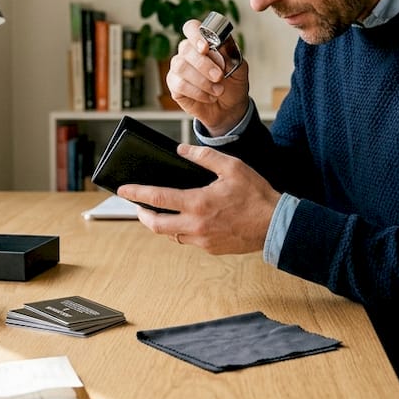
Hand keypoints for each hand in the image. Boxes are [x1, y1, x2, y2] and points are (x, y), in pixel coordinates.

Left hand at [121, 144, 279, 254]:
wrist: (275, 225)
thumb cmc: (256, 195)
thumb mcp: (232, 167)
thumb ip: (205, 156)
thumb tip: (183, 149)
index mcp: (197, 203)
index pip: (157, 198)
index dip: (137, 194)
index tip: (123, 190)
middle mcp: (196, 226)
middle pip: (156, 225)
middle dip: (142, 215)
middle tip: (138, 207)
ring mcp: (202, 240)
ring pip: (171, 235)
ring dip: (162, 224)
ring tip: (161, 212)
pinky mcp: (211, 249)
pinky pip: (189, 241)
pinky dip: (182, 231)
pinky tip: (187, 220)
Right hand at [167, 19, 249, 134]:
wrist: (230, 108)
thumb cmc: (233, 84)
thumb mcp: (239, 68)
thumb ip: (231, 53)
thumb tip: (222, 40)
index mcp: (204, 42)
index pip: (192, 28)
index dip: (195, 35)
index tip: (205, 47)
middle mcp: (188, 53)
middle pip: (185, 48)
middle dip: (204, 64)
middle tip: (219, 76)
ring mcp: (179, 69)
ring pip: (181, 66)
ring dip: (202, 80)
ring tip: (217, 89)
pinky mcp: (175, 85)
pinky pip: (179, 84)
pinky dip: (197, 92)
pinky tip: (208, 96)